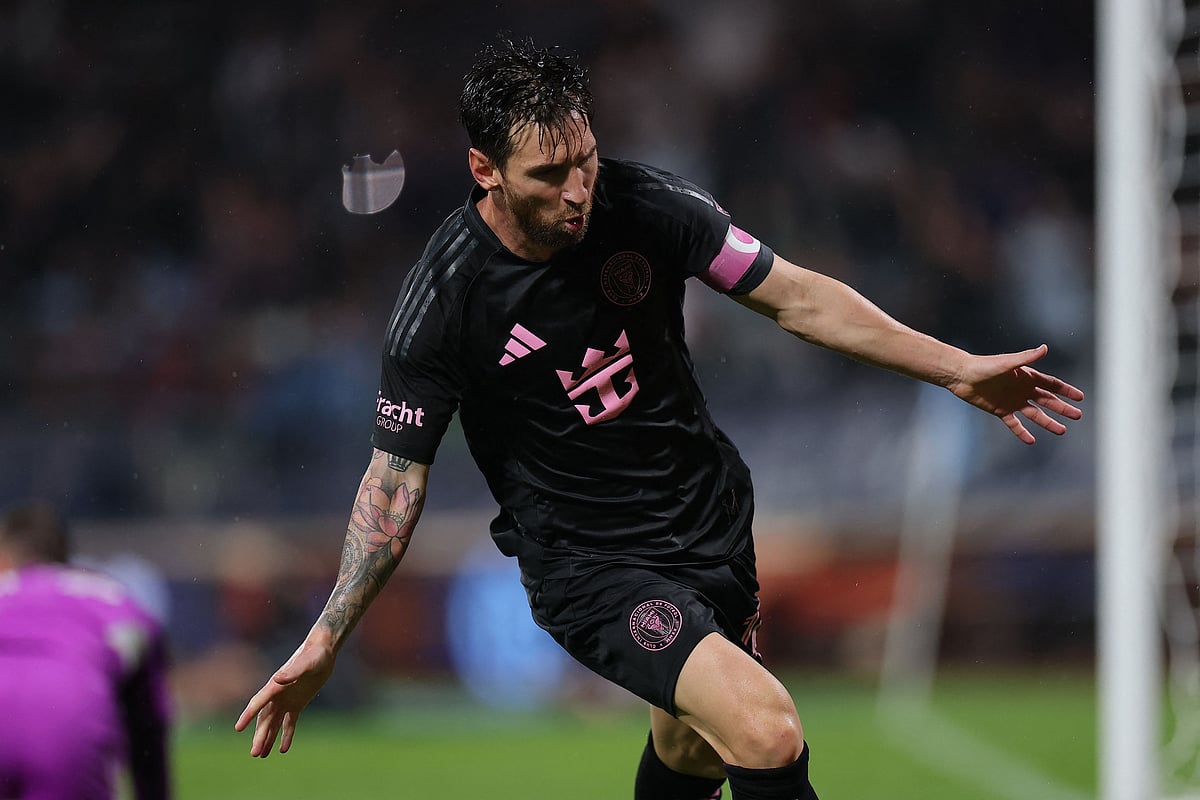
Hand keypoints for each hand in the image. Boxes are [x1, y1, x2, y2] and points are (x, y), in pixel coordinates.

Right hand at [234, 639, 335, 756]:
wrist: (324, 651)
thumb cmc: (315, 654)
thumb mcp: (307, 663)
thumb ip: (293, 671)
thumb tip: (277, 678)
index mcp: (276, 685)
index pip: (258, 702)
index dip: (248, 715)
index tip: (238, 728)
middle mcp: (278, 695)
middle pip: (265, 719)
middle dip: (259, 736)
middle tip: (254, 753)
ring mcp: (287, 700)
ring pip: (274, 723)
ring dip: (268, 738)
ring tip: (261, 755)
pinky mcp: (298, 704)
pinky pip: (289, 723)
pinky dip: (286, 735)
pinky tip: (283, 749)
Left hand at [950, 344, 1083, 443]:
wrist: (962, 376)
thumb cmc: (984, 366)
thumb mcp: (1007, 363)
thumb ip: (1026, 357)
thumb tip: (1045, 348)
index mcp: (1026, 376)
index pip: (1052, 385)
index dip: (1066, 391)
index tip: (1080, 397)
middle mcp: (1022, 389)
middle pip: (1047, 400)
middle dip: (1062, 408)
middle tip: (1077, 416)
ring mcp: (1012, 401)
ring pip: (1034, 414)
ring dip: (1048, 422)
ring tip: (1062, 431)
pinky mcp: (1000, 410)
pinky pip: (1014, 424)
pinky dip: (1022, 432)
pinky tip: (1031, 441)